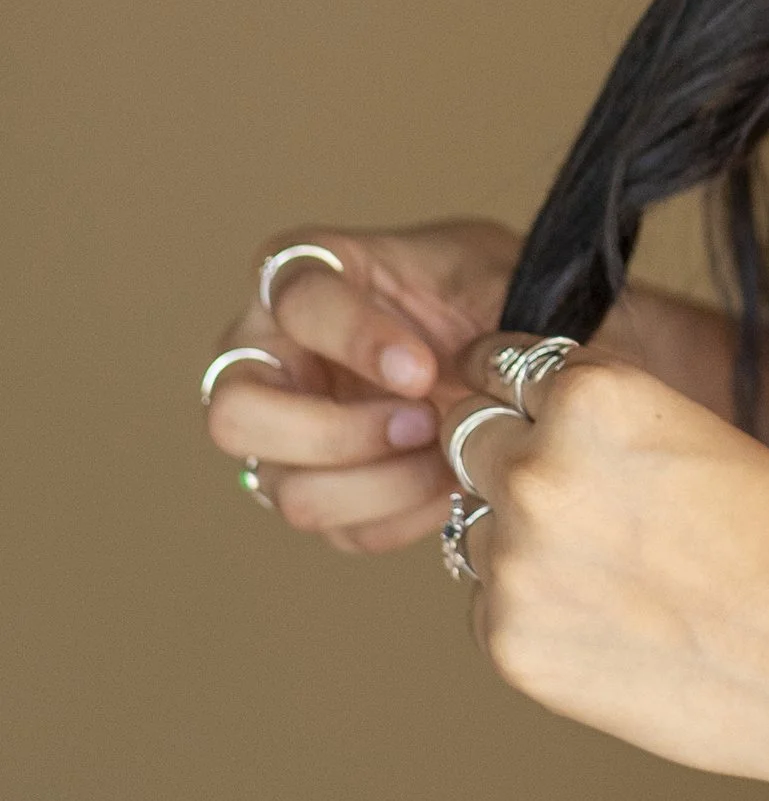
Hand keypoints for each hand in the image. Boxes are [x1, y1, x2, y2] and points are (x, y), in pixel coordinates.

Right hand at [200, 220, 518, 552]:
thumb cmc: (476, 293)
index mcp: (299, 272)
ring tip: (452, 456)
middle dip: (335, 433)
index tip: (421, 371)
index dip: (354, 339)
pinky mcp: (315, 491)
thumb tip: (484, 350)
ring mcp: (279, 436)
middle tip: (423, 423)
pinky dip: (405, 515)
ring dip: (380, 486)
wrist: (501, 351)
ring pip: (288, 492)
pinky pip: (342, 531)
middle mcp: (263, 357)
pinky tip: (452, 483)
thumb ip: (481, 290)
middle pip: (236, 416)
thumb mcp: (482, 269)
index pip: (297, 302)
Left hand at [448, 334, 768, 789]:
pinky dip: (532, 608)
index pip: (498, 362)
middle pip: (467, 435)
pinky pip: (487, 603)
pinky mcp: (507, 642)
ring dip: (519, 535)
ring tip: (613, 571)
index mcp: (593, 396)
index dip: (512, 385)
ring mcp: (514, 561)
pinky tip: (609, 623)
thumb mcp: (693, 431)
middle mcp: (537, 468)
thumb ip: (600, 419)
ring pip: (476, 523)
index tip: (513, 402)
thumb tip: (525, 420)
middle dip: (505, 453)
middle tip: (569, 493)